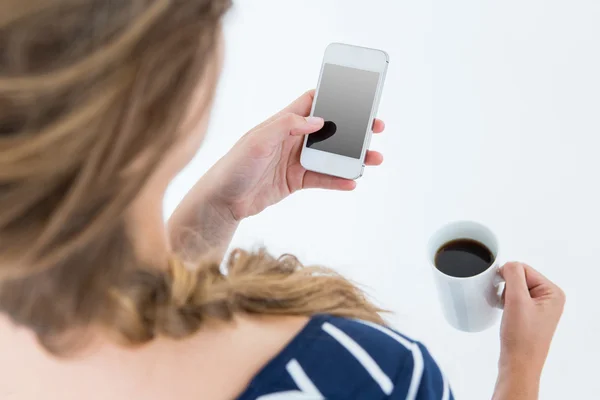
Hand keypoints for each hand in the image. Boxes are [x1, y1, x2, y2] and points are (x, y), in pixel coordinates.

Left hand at [204, 90, 385, 219]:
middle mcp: (292, 139)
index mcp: (282, 123)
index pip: (312, 102)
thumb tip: (319, 120)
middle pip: (330, 130)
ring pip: (330, 156)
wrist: (223, 201)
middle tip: (375, 129)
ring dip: (352, 157)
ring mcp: (295, 160)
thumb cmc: (235, 165)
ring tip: (373, 159)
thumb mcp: (258, 141)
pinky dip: (338, 180)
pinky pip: (322, 179)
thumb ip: (287, 126)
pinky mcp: (296, 181)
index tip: (358, 95)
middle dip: (353, 129)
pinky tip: (352, 182)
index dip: (334, 97)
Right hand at [498, 262, 565, 375]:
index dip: (508, 278)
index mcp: (553, 292)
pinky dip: (505, 303)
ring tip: (508, 312)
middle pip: (519, 277)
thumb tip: (508, 264)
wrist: (518, 364)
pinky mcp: (529, 315)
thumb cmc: (521, 337)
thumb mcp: (516, 300)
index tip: (505, 295)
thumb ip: (513, 275)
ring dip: (505, 296)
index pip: (523, 268)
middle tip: (507, 306)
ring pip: (514, 288)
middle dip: (507, 288)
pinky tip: (506, 315)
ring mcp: (539, 307)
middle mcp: (549, 298)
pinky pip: (513, 298)